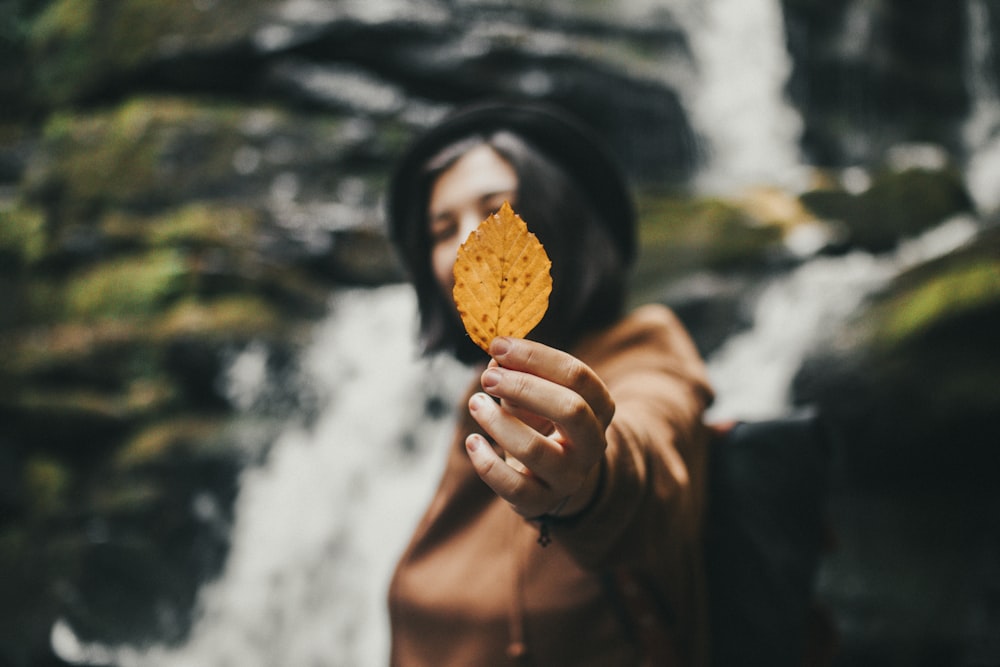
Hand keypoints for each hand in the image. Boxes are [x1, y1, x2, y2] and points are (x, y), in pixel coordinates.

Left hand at [465, 336, 614, 518]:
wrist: (551, 479)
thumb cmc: (541, 423)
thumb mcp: (537, 395)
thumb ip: (519, 374)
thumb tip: (496, 358)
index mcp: (599, 408)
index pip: (577, 375)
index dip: (536, 357)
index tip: (498, 346)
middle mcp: (592, 443)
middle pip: (571, 409)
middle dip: (524, 387)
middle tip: (488, 377)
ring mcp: (569, 477)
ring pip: (535, 449)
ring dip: (498, 422)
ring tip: (475, 403)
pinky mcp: (540, 501)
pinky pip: (511, 486)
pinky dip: (486, 462)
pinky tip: (472, 441)